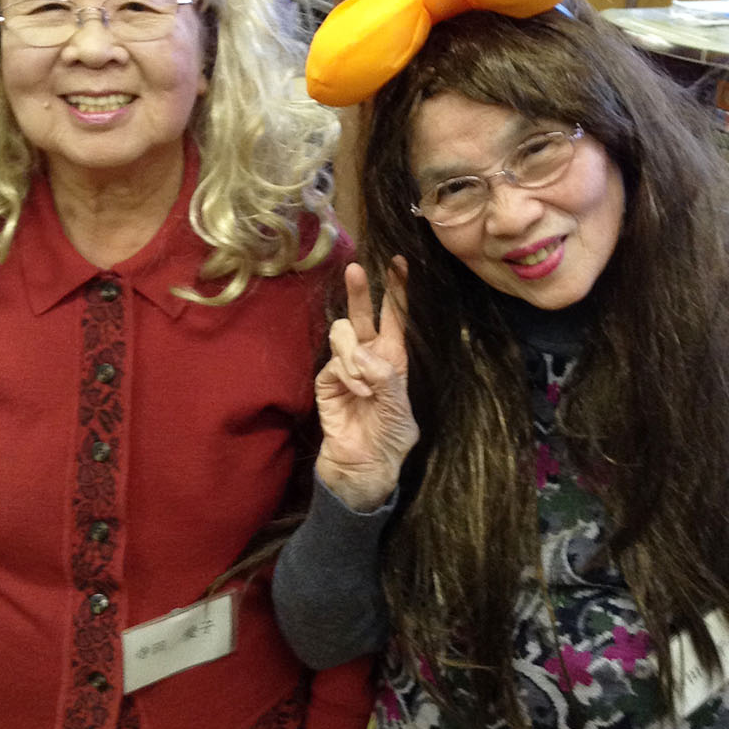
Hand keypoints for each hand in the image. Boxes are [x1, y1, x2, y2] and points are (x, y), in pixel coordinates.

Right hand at [315, 260, 417, 510]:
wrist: (364, 466)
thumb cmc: (390, 437)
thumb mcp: (401, 408)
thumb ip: (385, 378)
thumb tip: (361, 354)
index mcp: (394, 357)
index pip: (395, 317)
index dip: (396, 290)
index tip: (398, 262)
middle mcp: (369, 356)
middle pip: (360, 314)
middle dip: (359, 292)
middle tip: (355, 270)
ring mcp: (345, 366)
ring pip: (342, 334)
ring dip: (354, 355)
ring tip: (364, 385)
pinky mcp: (327, 380)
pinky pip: (334, 363)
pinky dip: (348, 377)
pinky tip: (356, 395)